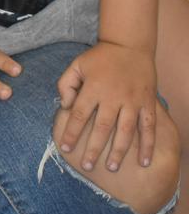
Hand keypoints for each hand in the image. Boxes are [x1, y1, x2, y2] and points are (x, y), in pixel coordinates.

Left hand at [56, 42, 157, 171]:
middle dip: (94, 149)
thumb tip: (64, 106)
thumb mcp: (77, 64)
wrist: (129, 46)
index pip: (79, 114)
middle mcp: (113, 96)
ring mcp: (132, 100)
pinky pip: (148, 127)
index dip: (72, 132)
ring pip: (125, 131)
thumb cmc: (100, 58)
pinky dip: (148, 145)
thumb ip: (65, 84)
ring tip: (111, 167)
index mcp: (93, 87)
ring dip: (119, 151)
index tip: (66, 148)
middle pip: (102, 127)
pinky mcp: (147, 103)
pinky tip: (144, 161)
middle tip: (87, 167)